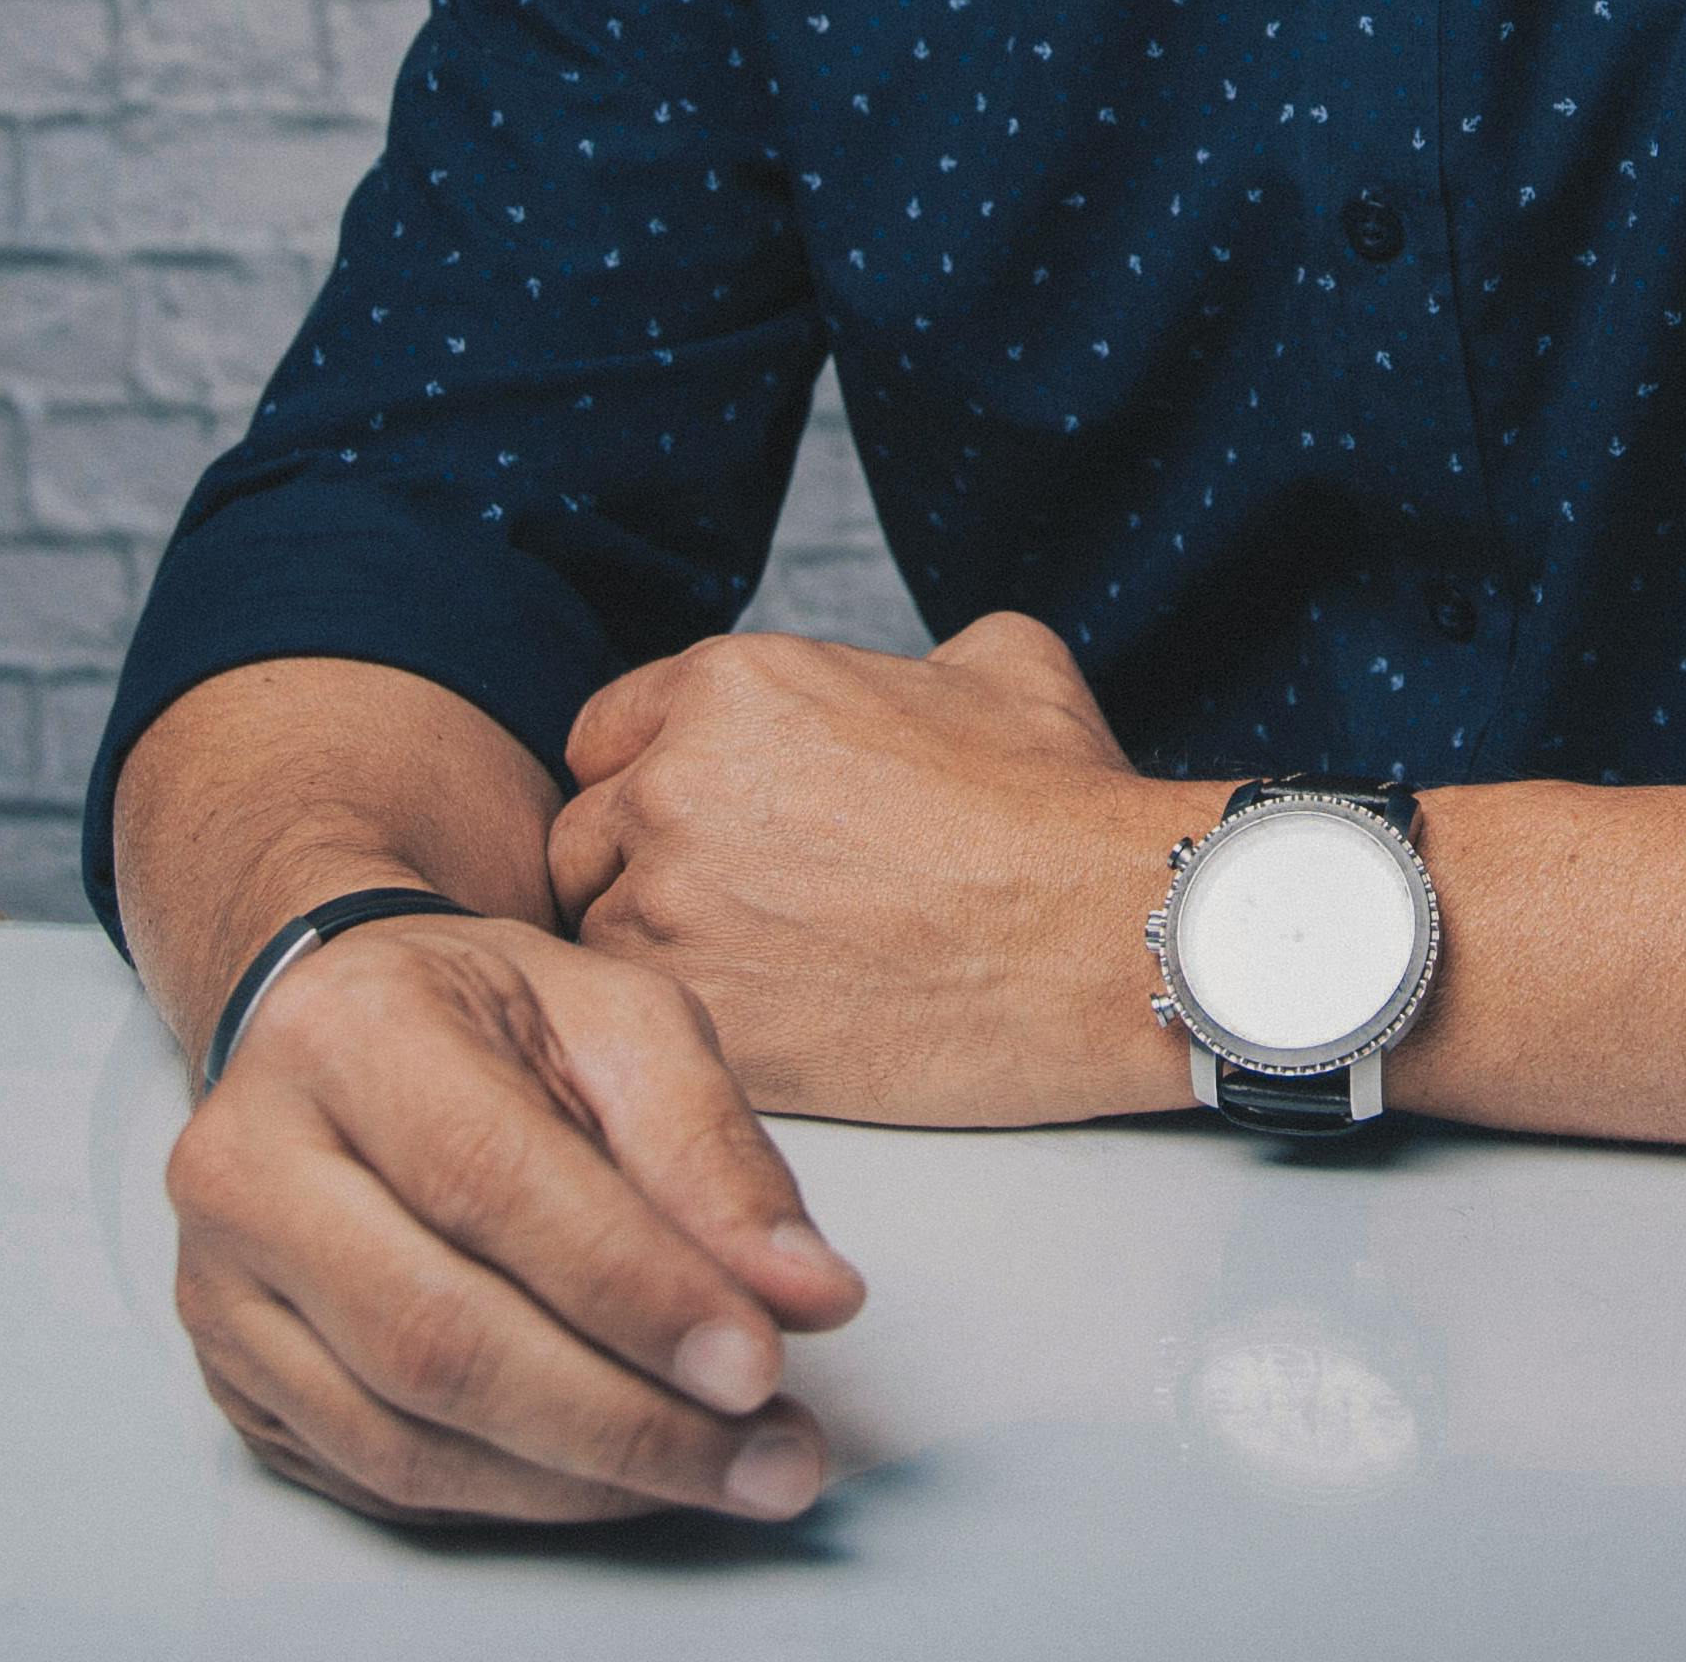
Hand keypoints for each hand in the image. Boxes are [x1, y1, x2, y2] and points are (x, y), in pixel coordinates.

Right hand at [166, 913, 864, 1528]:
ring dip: (587, 1478)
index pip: (494, 1184)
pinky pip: (381, 1477)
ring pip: (406, 1435)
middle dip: (627, 1418)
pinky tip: (624, 1479)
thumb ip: (714, 1148)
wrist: (340, 1026)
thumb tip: (811, 1295)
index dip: (634, 1287)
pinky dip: (521, 1495)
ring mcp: (222, 1292)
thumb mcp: (621, 1020)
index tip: (763, 1360)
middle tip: (775, 1454)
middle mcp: (251, 1168)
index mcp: (350, 1036)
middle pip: (439, 1337)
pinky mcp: (233, 1385)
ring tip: (730, 1471)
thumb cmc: (496, 1016)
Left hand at [550, 612, 1216, 1124]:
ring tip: (756, 970)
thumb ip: (905, 660)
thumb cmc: (1060, 805)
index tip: (693, 820)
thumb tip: (908, 682)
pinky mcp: (697, 1017)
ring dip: (657, 955)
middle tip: (724, 905)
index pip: (604, 732)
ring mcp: (673, 908)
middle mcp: (678, 784)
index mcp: (735, 685)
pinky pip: (642, 1021)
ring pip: (597, 937)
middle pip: (579, 839)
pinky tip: (768, 1020)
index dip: (647, 776)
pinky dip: (689, 1024)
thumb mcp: (998, 662)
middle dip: (634, 869)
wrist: (1106, 934)